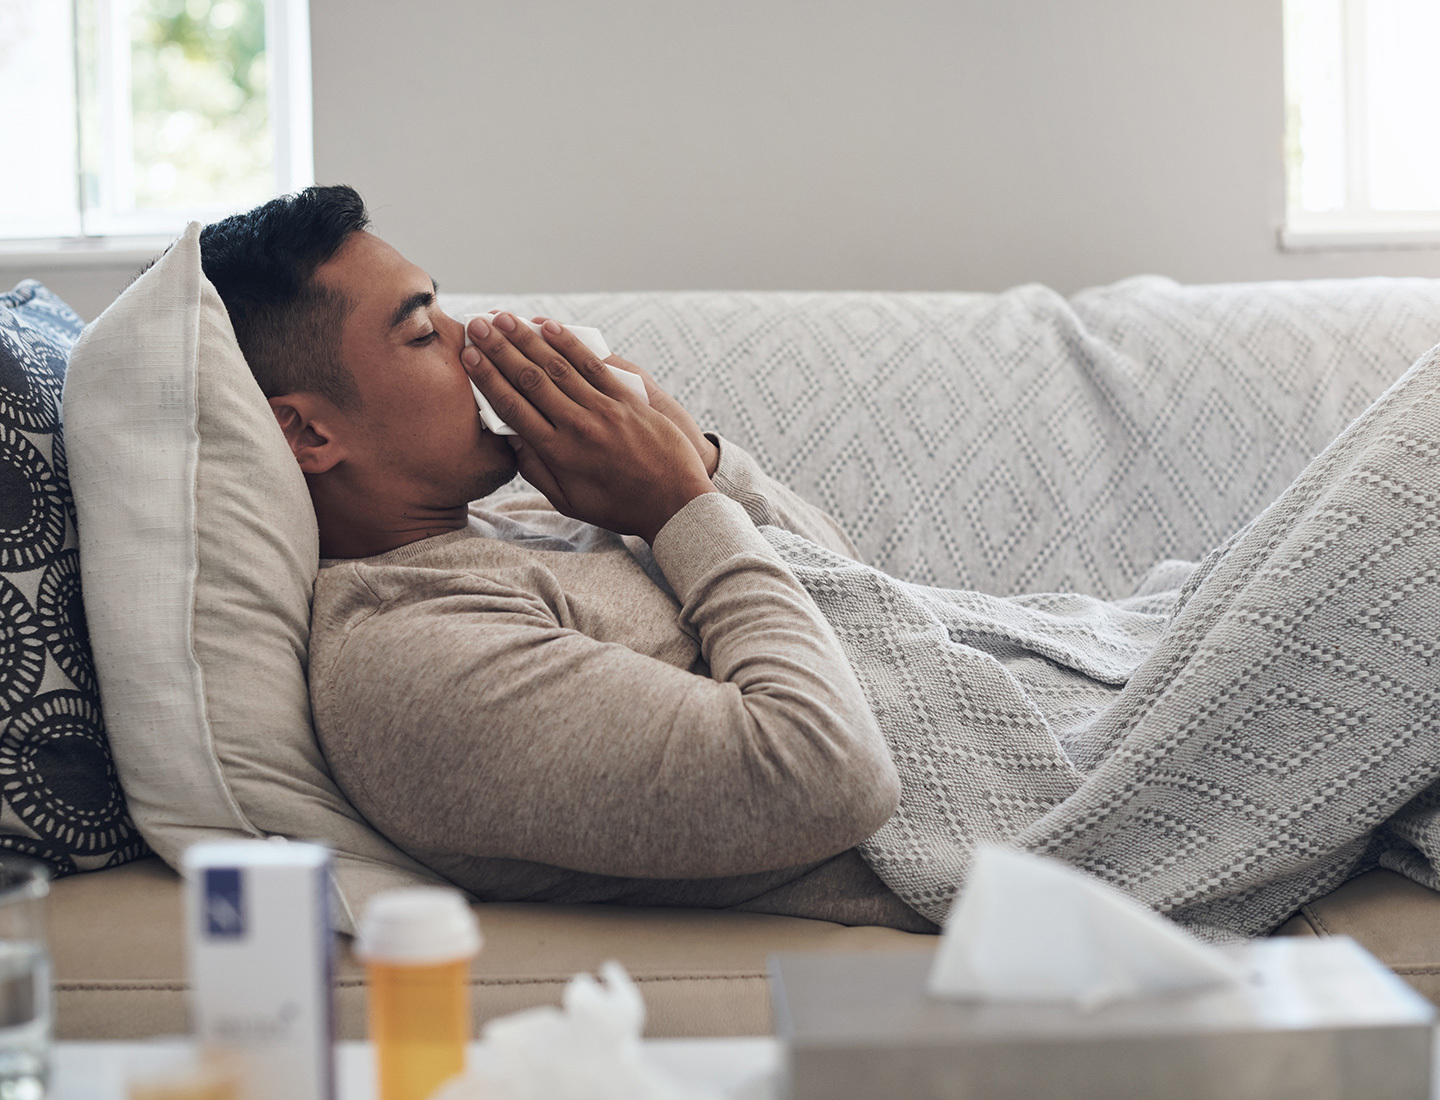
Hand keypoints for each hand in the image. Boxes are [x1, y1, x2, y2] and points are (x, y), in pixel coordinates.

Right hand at [462, 313, 715, 543]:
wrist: (675, 503)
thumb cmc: (619, 506)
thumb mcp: (570, 501)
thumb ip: (536, 470)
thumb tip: (510, 439)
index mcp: (557, 454)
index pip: (513, 408)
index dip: (487, 379)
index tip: (468, 357)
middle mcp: (577, 427)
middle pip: (530, 380)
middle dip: (499, 349)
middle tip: (476, 325)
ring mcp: (604, 411)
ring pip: (558, 367)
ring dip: (527, 339)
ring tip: (503, 318)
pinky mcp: (628, 400)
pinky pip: (594, 365)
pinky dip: (569, 344)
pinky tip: (549, 326)